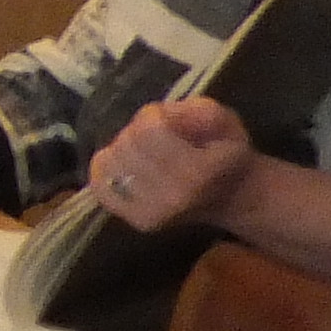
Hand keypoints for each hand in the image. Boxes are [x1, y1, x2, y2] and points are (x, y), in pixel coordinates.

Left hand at [89, 98, 253, 232]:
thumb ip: (196, 111)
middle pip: (127, 143)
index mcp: (197, 172)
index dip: (155, 115)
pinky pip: (100, 185)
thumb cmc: (226, 152)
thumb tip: (162, 115)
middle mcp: (172, 198)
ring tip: (144, 152)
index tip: (171, 120)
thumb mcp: (223, 119)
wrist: (231, 196)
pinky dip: (107, 169)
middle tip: (157, 137)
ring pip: (109, 162)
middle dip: (138, 130)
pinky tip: (126, 166)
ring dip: (122, 148)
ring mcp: (151, 213)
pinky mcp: (135, 220)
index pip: (148, 129)